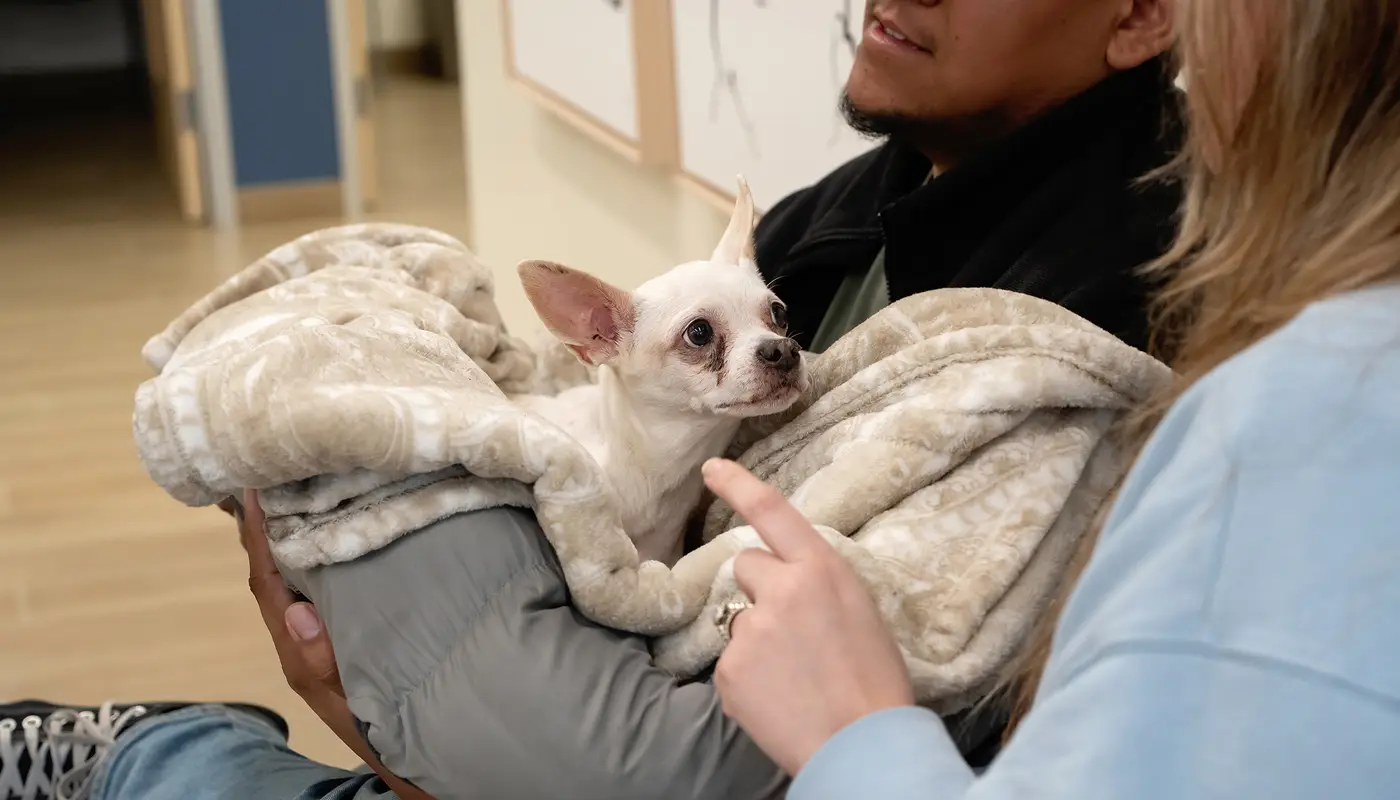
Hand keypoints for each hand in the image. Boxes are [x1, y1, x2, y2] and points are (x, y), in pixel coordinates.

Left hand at [237, 490, 436, 799]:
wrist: (423, 774)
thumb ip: (325, 664)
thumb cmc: (390, 741)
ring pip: (300, 579)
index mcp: (301, 654)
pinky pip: (326, 589)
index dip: (257, 537)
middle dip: (270, 526)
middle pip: (276, 574)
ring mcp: (325, 640)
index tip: (251, 488)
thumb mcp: (358, 706)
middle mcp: (306, 641)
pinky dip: (325, 556)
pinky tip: (343, 534)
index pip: (268, 584)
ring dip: (296, 536)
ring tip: (302, 490)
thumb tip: (296, 609)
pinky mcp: (348, 638)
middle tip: (271, 472)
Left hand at [703, 459, 914, 775]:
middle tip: (793, 631)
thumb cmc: (874, 681)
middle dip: (760, 588)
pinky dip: (748, 678)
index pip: (772, 511)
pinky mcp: (729, 669)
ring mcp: (750, 630)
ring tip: (794, 676)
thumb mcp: (859, 610)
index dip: (738, 485)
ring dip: (757, 638)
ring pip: (739, 618)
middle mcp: (781, 589)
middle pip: (747, 565)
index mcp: (822, 569)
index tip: (712, 469)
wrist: (862, 744)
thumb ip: (817, 585)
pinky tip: (779, 697)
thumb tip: (784, 580)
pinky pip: (731, 662)